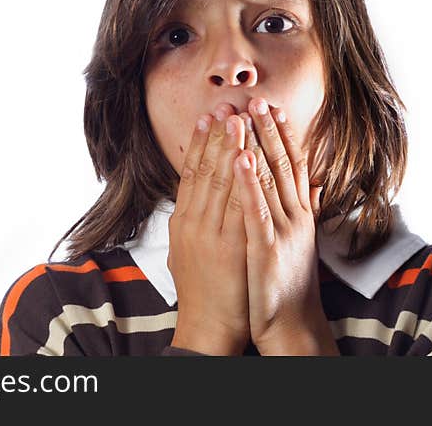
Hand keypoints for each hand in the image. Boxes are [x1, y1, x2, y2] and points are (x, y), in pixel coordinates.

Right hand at [167, 103, 249, 354]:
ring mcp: (211, 233)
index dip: (199, 143)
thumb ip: (196, 223)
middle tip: (225, 104)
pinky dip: (243, 176)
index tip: (207, 117)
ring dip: (230, 146)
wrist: (208, 328)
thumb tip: (195, 200)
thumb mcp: (190, 251)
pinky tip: (248, 155)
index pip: (190, 173)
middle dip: (216, 134)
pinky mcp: (231, 244)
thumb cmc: (204, 292)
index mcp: (183, 223)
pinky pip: (238, 202)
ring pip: (220, 180)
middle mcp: (193, 223)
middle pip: (204, 169)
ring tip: (238, 116)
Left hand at [232, 97, 339, 354]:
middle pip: (283, 163)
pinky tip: (240, 156)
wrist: (290, 323)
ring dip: (256, 143)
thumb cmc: (289, 282)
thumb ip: (306, 209)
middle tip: (257, 98)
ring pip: (269, 178)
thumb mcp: (300, 240)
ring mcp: (282, 229)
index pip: (294, 164)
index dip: (284, 134)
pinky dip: (249, 179)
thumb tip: (314, 183)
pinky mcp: (266, 246)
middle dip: (269, 129)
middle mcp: (295, 216)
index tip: (274, 107)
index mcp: (300, 213)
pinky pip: (256, 207)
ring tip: (244, 115)